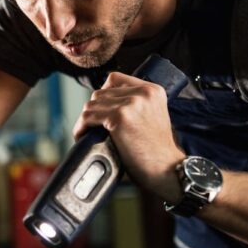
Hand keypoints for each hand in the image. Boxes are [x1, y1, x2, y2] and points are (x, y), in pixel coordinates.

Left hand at [72, 71, 184, 201]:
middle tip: (91, 126)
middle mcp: (143, 93)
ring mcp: (131, 104)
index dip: (103, 94)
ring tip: (85, 133)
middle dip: (93, 111)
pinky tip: (82, 136)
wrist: (166, 168)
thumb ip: (136, 105)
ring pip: (91, 105)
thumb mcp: (153, 116)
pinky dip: (81, 128)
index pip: (114, 79)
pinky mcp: (119, 118)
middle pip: (99, 93)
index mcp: (152, 90)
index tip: (99, 109)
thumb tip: (105, 104)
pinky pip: (88, 118)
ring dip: (84, 120)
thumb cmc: (157, 150)